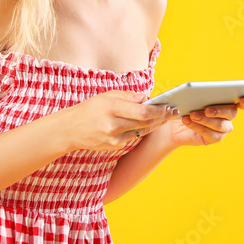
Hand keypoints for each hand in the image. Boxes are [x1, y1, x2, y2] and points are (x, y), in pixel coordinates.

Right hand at [53, 90, 176, 152]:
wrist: (70, 130)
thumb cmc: (89, 109)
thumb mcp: (106, 96)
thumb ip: (127, 96)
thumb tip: (146, 98)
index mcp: (111, 108)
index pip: (143, 112)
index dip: (159, 110)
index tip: (169, 106)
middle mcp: (113, 125)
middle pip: (146, 123)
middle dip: (161, 117)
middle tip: (173, 112)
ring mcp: (114, 139)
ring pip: (142, 132)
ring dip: (155, 125)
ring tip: (165, 118)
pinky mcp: (114, 147)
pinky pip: (133, 138)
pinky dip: (142, 131)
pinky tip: (150, 125)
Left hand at [163, 96, 243, 147]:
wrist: (174, 122)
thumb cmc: (185, 103)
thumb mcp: (188, 95)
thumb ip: (194, 92)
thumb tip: (193, 93)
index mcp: (227, 100)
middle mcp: (229, 115)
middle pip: (232, 112)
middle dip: (220, 110)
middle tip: (207, 110)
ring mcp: (223, 128)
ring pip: (220, 125)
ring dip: (206, 120)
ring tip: (193, 115)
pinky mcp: (214, 138)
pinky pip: (210, 134)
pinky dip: (198, 127)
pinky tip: (187, 121)